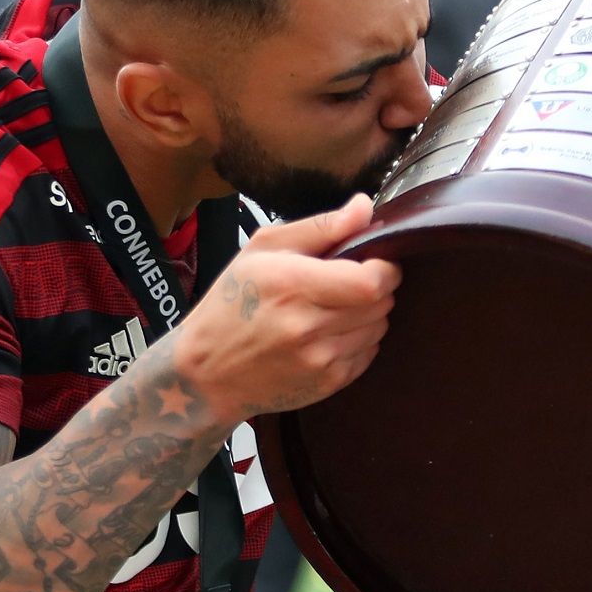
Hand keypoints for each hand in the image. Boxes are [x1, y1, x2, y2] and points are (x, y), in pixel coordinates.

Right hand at [174, 195, 399, 422]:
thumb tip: (364, 207)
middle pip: (380, 303)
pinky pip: (368, 354)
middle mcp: (307, 326)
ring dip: (369, 314)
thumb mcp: (262, 249)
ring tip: (336, 308)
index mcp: (292, 284)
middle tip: (351, 282)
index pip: (369, 282)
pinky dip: (359, 340)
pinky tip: (329, 334)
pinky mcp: (326, 384)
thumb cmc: (231, 302)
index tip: (376, 261)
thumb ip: (320, 226)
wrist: (206, 372)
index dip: (385, 268)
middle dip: (377, 287)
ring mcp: (319, 360)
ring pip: (378, 328)